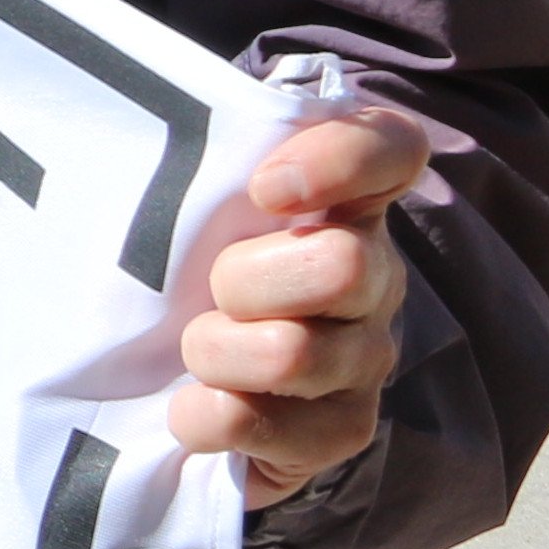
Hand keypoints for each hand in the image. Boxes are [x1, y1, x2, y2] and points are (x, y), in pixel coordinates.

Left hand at [170, 104, 429, 505]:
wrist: (174, 378)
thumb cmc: (178, 265)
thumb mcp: (182, 203)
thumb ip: (196, 158)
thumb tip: (157, 117)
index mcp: (341, 200)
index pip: (391, 148)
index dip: (341, 160)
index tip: (265, 187)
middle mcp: (373, 273)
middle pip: (342, 265)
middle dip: (243, 280)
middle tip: (207, 291)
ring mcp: (365, 355)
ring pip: (296, 352)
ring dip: (216, 351)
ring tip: (193, 350)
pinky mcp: (342, 429)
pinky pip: (286, 431)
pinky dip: (215, 419)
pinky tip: (192, 409)